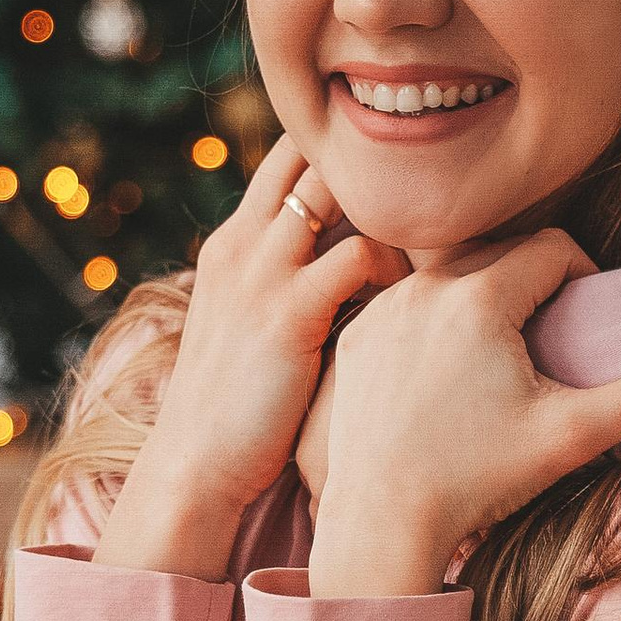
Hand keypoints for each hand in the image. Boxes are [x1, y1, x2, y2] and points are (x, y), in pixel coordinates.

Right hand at [94, 137, 402, 578]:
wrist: (194, 465)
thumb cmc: (233, 410)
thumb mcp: (245, 327)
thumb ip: (284, 288)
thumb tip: (345, 273)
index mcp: (231, 244)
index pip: (286, 159)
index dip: (341, 159)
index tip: (395, 185)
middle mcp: (242, 243)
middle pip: (310, 155)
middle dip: (370, 168)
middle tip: (426, 201)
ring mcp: (262, 273)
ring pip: (336, 189)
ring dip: (389, 211)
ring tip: (425, 248)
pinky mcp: (289, 311)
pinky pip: (359, 254)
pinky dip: (395, 267)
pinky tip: (413, 300)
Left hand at [306, 230, 620, 600]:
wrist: (383, 524)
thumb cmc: (478, 480)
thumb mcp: (571, 435)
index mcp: (481, 298)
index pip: (552, 247)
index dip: (580, 275)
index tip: (580, 319)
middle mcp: (425, 289)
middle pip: (499, 250)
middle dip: (529, 280)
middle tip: (544, 336)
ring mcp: (383, 311)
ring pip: (447, 272)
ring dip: (479, 295)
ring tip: (498, 351)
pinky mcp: (356, 339)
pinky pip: (404, 303)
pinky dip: (431, 320)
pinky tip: (444, 371)